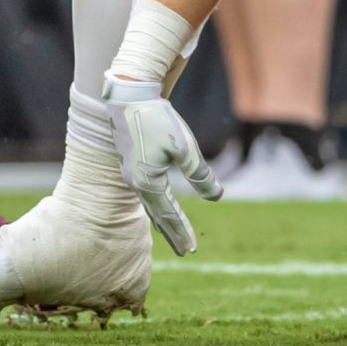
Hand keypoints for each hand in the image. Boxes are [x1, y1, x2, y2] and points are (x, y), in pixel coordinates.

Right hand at [102, 74, 219, 253]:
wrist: (129, 94)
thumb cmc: (158, 120)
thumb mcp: (185, 149)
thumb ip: (201, 176)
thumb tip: (217, 197)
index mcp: (148, 182)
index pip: (168, 214)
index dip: (181, 231)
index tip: (191, 249)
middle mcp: (136, 182)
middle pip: (157, 215)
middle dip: (172, 232)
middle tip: (184, 251)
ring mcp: (130, 173)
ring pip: (149, 204)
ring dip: (162, 220)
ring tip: (170, 234)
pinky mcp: (130, 162)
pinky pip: (144, 192)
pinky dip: (153, 204)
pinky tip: (156, 204)